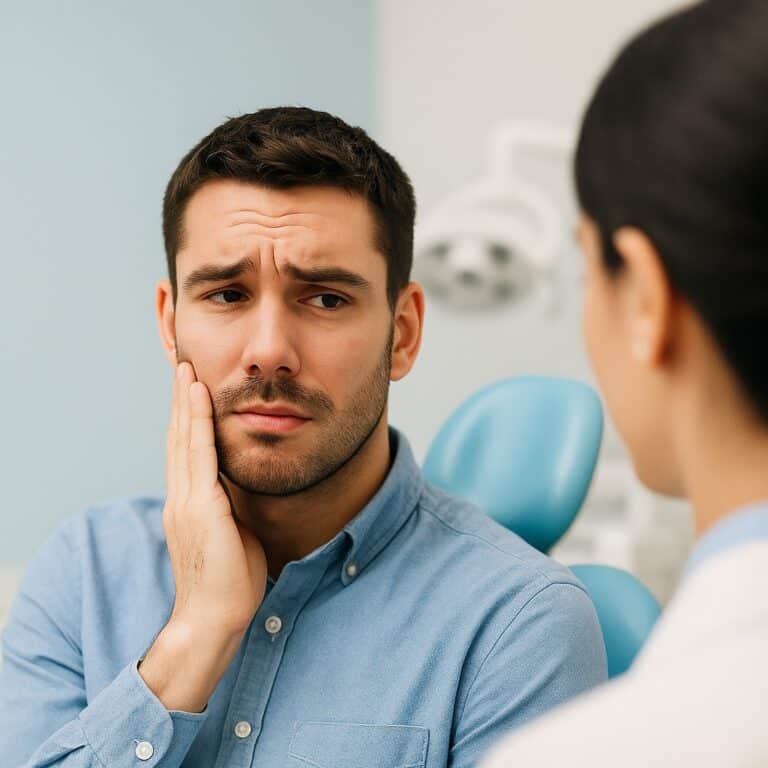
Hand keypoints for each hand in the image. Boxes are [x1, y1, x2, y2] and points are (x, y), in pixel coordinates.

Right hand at [138, 361, 266, 711]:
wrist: (214, 620)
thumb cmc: (229, 582)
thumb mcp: (231, 533)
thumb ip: (229, 506)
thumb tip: (239, 487)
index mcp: (188, 504)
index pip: (185, 451)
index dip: (186, 418)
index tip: (191, 389)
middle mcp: (181, 498)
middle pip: (179, 438)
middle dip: (181, 401)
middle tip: (183, 366)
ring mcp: (187, 501)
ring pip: (184, 440)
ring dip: (186, 403)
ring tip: (187, 371)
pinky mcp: (200, 507)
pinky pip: (198, 455)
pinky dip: (197, 423)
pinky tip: (200, 398)